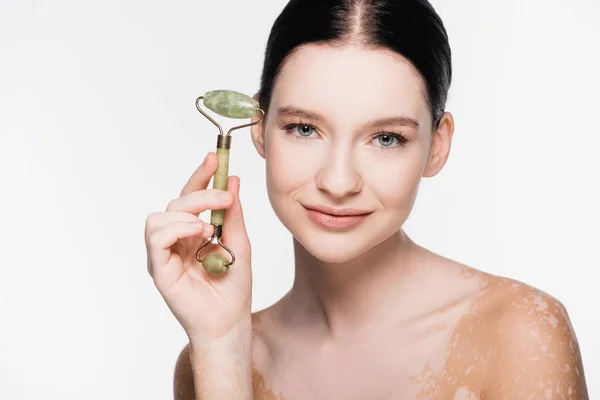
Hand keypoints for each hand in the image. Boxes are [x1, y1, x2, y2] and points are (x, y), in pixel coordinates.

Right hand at [145, 151, 251, 344]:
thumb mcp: (239, 242)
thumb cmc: (233, 287)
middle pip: (176, 202)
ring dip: (188, 212)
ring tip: (210, 227)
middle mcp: (176, 240)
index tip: (213, 157)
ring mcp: (164, 254)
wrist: (230, 320)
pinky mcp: (158, 268)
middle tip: (224, 197)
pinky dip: (177, 228)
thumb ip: (233, 213)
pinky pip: (156, 237)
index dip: (199, 176)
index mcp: (193, 232)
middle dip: (200, 192)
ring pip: (161, 215)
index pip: (190, 197)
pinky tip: (199, 233)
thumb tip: (232, 179)